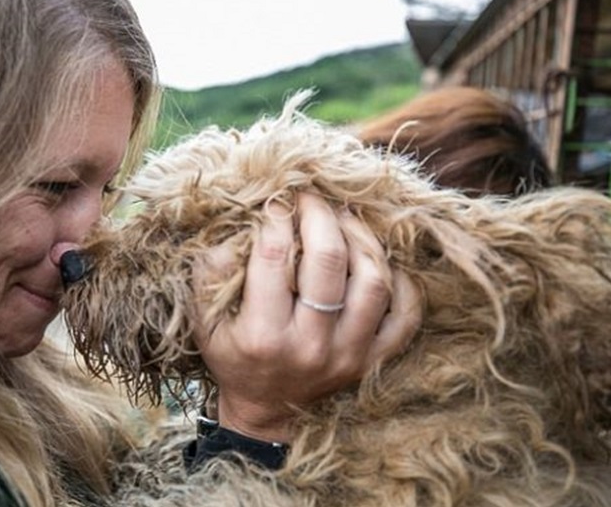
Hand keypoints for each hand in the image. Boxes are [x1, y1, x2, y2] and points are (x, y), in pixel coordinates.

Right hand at [193, 193, 420, 442]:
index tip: (276, 201)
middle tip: (312, 198)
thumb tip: (238, 226)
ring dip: (362, 239)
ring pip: (374, 281)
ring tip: (345, 220)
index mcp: (263, 335)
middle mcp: (310, 345)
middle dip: (320, 215)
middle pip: (329, 261)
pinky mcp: (374, 361)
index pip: (274, 257)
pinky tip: (379, 260)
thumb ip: (208, 274)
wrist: (266, 411)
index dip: (276, 218)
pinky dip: (401, 282)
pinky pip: (405, 315)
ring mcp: (349, 354)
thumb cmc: (233, 356)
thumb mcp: (205, 322)